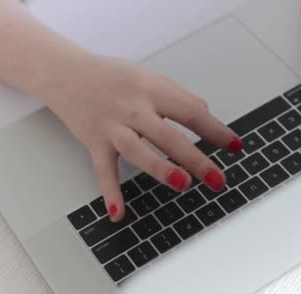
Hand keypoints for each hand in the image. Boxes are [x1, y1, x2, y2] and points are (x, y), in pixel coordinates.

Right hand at [44, 53, 241, 221]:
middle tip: (218, 179)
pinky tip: (119, 214)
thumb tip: (206, 116)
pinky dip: (109, 193)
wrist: (65, 73)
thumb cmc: (112, 76)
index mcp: (152, 89)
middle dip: (196, 158)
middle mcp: (133, 108)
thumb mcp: (150, 77)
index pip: (191, 112)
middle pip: (168, 135)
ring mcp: (112, 126)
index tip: (235, 146)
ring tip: (183, 184)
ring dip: (160, 168)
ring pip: (138, 150)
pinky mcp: (94, 142)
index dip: (216, 130)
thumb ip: (179, 96)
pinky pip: (102, 170)